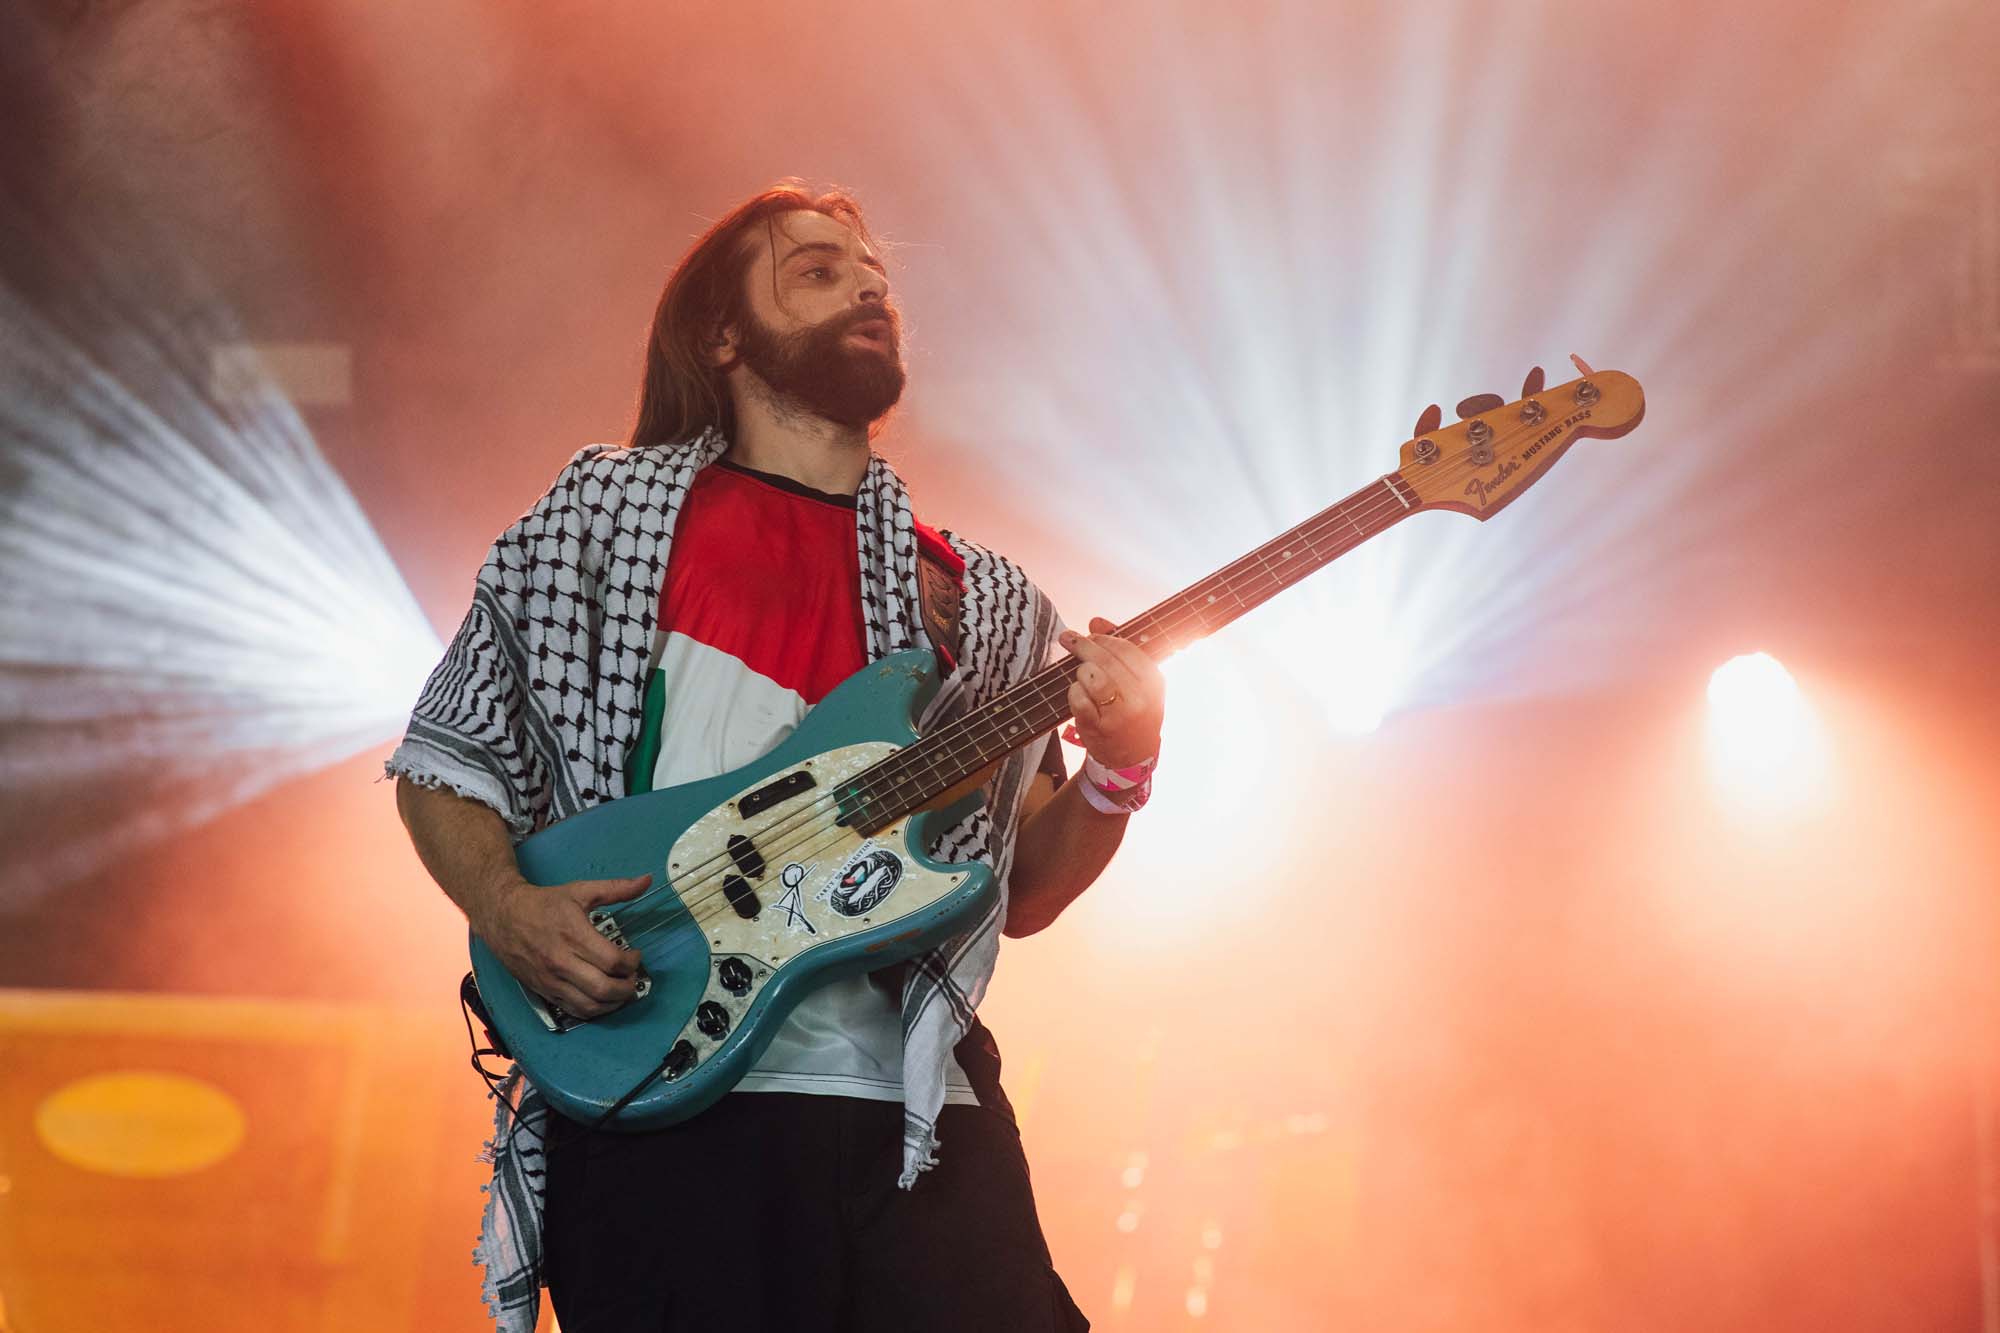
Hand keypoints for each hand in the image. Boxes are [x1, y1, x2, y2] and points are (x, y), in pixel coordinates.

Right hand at [474, 873, 649, 1017]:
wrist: (502, 915)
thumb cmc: (543, 904)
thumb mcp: (581, 891)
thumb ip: (617, 889)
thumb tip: (647, 880)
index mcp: (573, 934)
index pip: (612, 961)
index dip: (631, 963)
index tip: (635, 956)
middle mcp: (561, 961)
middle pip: (603, 988)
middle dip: (627, 988)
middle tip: (633, 979)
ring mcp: (551, 979)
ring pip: (589, 1005)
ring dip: (613, 1003)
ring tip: (622, 991)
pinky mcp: (543, 990)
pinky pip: (573, 1010)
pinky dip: (593, 1010)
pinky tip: (603, 1000)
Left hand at [1061, 616, 1165, 769]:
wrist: (1132, 755)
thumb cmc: (1133, 710)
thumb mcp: (1136, 680)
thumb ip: (1118, 647)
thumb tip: (1096, 621)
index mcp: (1154, 681)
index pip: (1125, 648)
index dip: (1103, 638)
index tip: (1089, 634)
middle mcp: (1141, 697)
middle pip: (1104, 659)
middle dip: (1082, 646)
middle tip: (1068, 639)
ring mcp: (1120, 714)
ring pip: (1090, 676)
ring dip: (1080, 673)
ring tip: (1083, 677)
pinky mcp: (1100, 727)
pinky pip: (1077, 698)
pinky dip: (1073, 693)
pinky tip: (1079, 696)